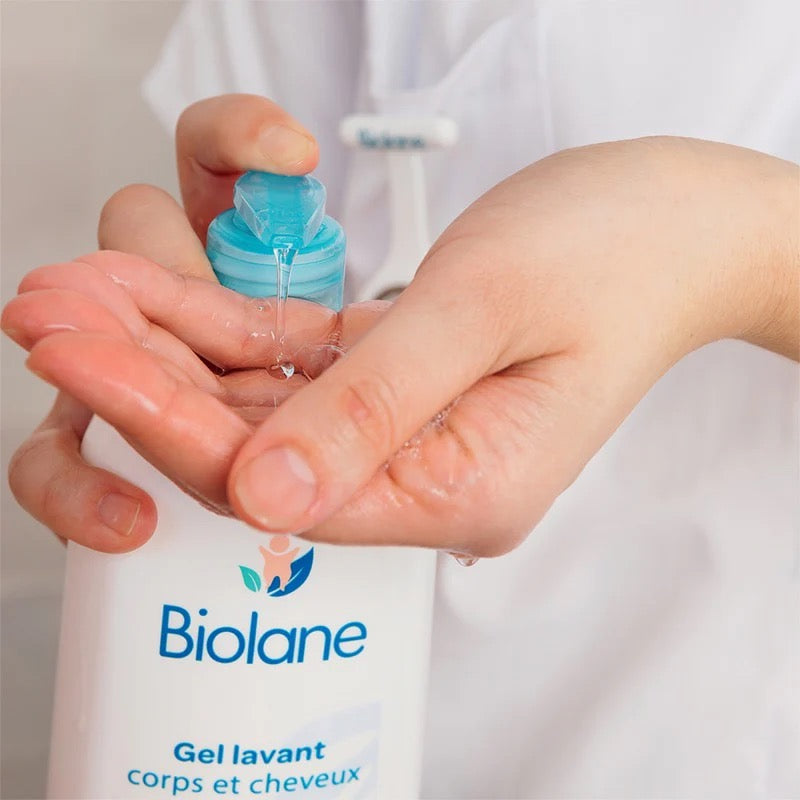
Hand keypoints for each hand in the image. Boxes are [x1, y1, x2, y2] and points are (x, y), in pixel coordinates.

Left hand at [8, 135, 796, 556]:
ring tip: (83, 293)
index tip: (76, 353)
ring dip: (170, 347)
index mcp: (459, 494)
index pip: (276, 483)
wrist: (674, 226)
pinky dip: (227, 328)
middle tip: (50, 312)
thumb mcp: (489, 309)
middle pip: (251, 449)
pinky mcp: (395, 390)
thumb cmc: (612, 253)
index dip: (164, 421)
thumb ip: (374, 408)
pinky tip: (161, 287)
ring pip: (257, 406)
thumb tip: (259, 500)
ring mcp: (407, 437)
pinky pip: (292, 368)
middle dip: (142, 379)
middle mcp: (423, 481)